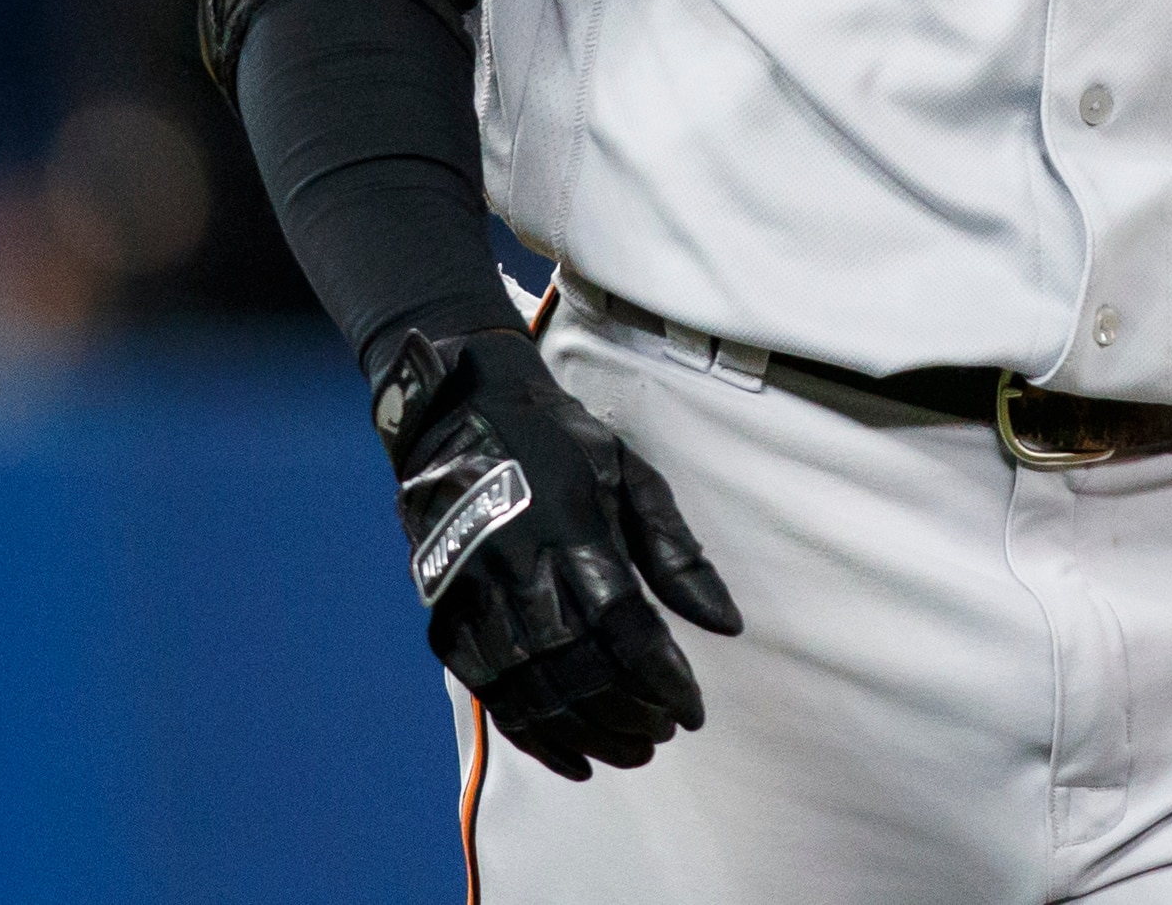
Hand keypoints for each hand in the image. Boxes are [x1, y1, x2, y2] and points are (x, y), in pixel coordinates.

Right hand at [371, 327, 744, 776]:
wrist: (458, 414)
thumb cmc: (560, 442)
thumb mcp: (631, 474)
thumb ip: (678, 551)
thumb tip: (727, 625)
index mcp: (569, 525)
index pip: (621, 623)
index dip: (660, 677)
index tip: (692, 709)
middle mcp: (516, 565)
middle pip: (576, 665)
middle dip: (628, 711)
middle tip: (665, 732)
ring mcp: (472, 594)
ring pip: (531, 688)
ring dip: (586, 731)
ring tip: (632, 750)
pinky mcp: (444, 614)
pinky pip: (489, 692)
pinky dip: (531, 733)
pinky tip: (572, 757)